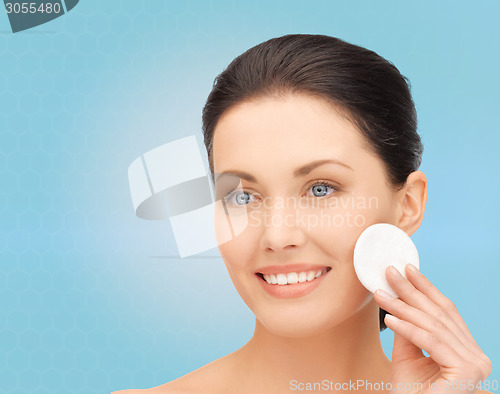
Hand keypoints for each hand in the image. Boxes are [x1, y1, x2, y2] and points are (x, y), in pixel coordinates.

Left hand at [373, 264, 492, 393]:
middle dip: (411, 291)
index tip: (408, 268)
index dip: (426, 288)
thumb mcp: (407, 356)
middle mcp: (477, 355)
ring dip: (402, 307)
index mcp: (467, 350)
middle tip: (390, 272)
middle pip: (438, 315)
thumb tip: (397, 300)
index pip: (445, 312)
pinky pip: (430, 342)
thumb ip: (406, 330)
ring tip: (381, 293)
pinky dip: (408, 329)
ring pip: (432, 326)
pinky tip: (389, 318)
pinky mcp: (466, 371)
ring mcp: (475, 364)